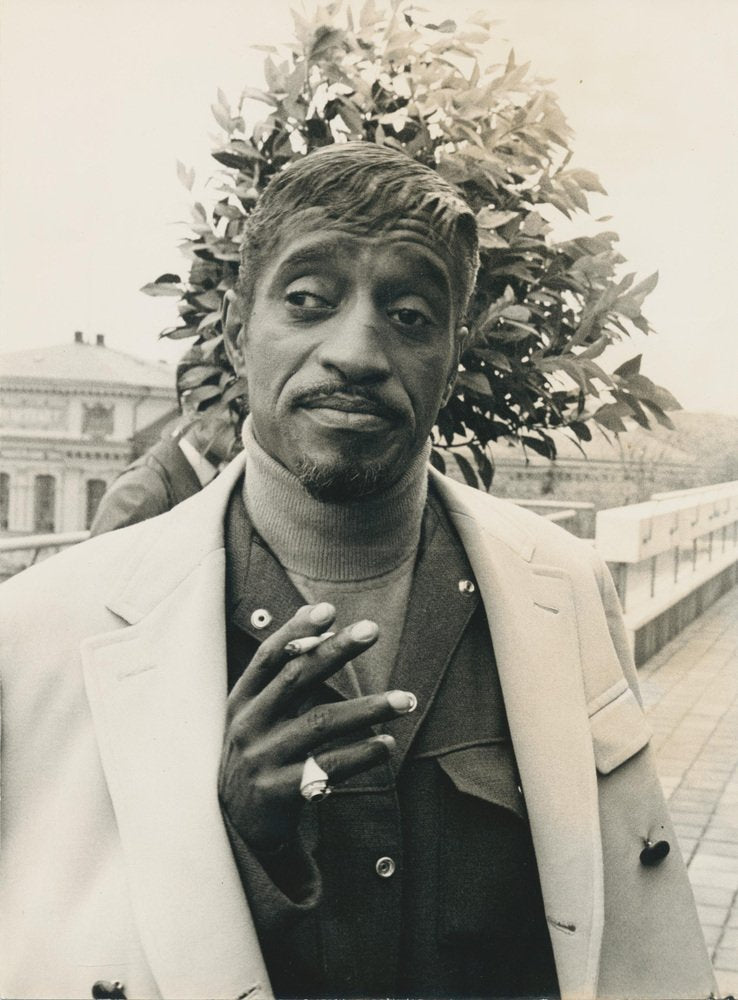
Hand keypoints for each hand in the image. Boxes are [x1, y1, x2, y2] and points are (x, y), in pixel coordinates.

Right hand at [219, 602, 415, 851]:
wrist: (231, 826)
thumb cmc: (256, 754)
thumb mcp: (255, 713)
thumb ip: (283, 673)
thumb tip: (317, 617)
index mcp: (242, 701)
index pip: (269, 657)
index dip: (296, 631)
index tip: (329, 609)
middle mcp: (249, 725)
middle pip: (296, 678)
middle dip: (336, 651)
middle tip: (372, 630)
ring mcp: (262, 759)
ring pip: (321, 723)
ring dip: (367, 708)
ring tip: (405, 699)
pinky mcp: (278, 792)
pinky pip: (328, 768)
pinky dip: (360, 755)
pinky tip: (387, 745)